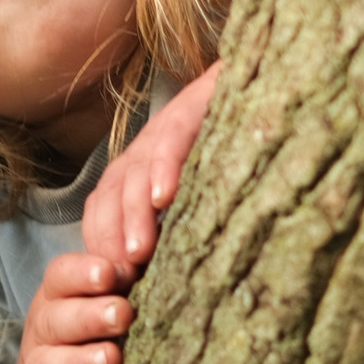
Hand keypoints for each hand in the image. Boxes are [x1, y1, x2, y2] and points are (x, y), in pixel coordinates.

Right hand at [12, 252, 136, 363]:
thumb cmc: (99, 330)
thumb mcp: (110, 296)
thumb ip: (131, 271)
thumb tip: (160, 238)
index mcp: (61, 295)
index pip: (61, 275)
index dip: (83, 273)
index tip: (112, 273)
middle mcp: (44, 330)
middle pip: (57, 318)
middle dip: (90, 315)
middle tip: (123, 314)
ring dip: (80, 361)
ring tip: (112, 358)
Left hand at [82, 60, 221, 287]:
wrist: (262, 78)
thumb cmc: (236, 147)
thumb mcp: (203, 192)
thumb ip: (185, 227)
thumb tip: (181, 286)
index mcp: (138, 170)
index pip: (102, 208)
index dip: (101, 243)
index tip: (112, 283)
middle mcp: (143, 149)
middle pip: (111, 195)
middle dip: (110, 238)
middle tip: (120, 278)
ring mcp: (164, 127)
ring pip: (134, 173)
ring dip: (132, 215)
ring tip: (137, 252)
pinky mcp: (192, 106)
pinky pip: (171, 139)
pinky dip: (164, 167)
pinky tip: (164, 195)